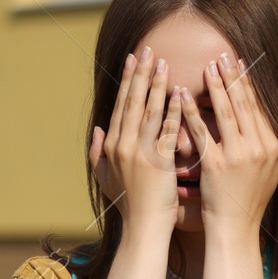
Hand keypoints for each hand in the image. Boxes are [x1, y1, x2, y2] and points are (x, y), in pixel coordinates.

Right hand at [96, 47, 180, 232]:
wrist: (143, 229)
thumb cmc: (129, 206)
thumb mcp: (105, 179)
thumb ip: (98, 154)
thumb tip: (98, 131)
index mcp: (111, 146)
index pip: (120, 105)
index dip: (127, 81)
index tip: (133, 59)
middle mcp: (122, 146)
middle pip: (131, 102)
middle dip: (140, 73)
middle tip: (148, 49)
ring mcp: (139, 153)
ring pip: (147, 111)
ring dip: (156, 84)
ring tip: (163, 63)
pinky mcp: (157, 162)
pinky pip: (165, 130)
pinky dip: (172, 111)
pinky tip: (179, 93)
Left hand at [178, 52, 277, 237]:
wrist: (236, 229)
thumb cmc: (248, 202)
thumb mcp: (268, 171)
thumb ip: (266, 145)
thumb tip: (263, 119)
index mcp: (273, 147)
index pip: (259, 107)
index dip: (249, 83)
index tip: (240, 63)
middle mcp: (259, 148)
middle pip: (244, 104)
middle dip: (233, 77)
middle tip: (223, 55)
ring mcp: (239, 156)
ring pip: (225, 112)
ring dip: (215, 86)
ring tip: (207, 67)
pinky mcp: (218, 164)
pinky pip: (202, 132)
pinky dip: (190, 111)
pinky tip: (182, 95)